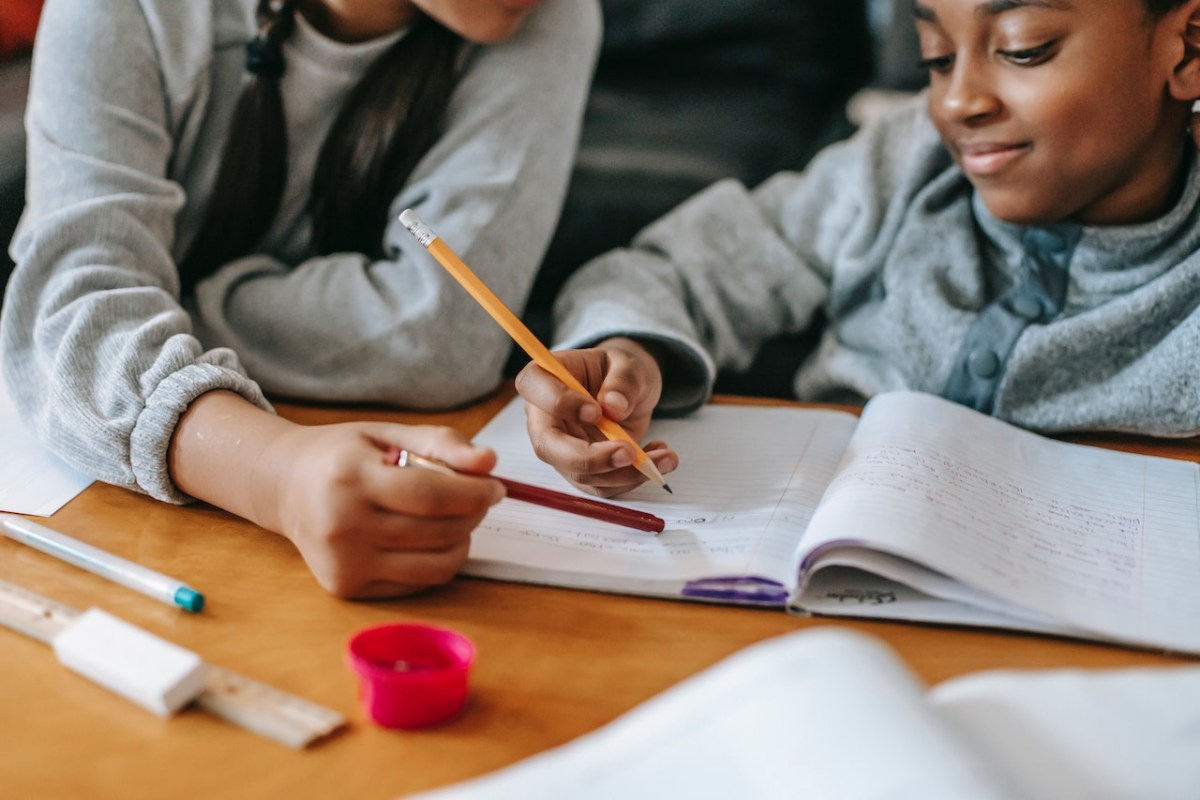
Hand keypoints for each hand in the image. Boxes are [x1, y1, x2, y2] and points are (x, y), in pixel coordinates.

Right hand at [261, 422, 503, 597]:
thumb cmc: (342, 456)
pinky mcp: (347, 586)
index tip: (496, 486)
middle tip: (480, 498)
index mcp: (349, 477)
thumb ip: (440, 443)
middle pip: (436, 531)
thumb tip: (488, 462)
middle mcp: (341, 524)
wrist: (286, 487)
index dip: (473, 493)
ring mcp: (342, 562)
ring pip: (434, 564)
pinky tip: (430, 539)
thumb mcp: (387, 433)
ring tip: (457, 518)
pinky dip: (438, 561)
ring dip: (462, 541)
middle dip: (473, 514)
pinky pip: (417, 583)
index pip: (429, 494)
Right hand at [514, 337, 677, 496]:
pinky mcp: (582, 470)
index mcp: (545, 378)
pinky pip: (602, 486)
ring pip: (580, 474)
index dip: (559, 402)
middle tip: (629, 452)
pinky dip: (633, 478)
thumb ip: (623, 380)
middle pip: (548, 446)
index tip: (595, 411)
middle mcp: (545, 417)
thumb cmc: (619, 371)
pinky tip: (656, 458)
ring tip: (664, 457)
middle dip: (589, 458)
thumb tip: (614, 406)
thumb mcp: (629, 364)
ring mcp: (561, 449)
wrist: (629, 391)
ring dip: (624, 473)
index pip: (534, 388)